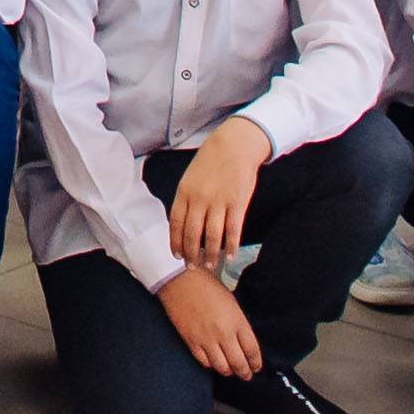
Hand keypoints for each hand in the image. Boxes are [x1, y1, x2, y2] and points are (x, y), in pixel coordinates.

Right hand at [154, 264, 260, 377]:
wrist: (180, 280)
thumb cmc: (207, 286)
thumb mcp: (231, 302)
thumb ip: (238, 323)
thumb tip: (242, 341)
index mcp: (237, 321)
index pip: (252, 350)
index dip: (256, 362)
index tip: (256, 367)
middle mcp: (224, 333)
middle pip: (239, 363)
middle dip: (245, 373)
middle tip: (246, 375)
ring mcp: (207, 339)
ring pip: (222, 367)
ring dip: (229, 371)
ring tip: (230, 370)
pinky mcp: (191, 341)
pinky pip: (204, 362)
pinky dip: (211, 365)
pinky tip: (214, 362)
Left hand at [163, 119, 268, 269]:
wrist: (233, 145)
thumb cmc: (210, 163)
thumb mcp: (190, 178)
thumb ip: (186, 200)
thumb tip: (181, 225)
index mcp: (184, 192)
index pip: (176, 224)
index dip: (175, 242)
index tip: (176, 256)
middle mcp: (200, 199)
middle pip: (192, 234)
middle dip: (191, 254)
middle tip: (192, 267)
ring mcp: (219, 202)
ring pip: (212, 236)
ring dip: (211, 254)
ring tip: (211, 265)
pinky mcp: (237, 203)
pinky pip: (233, 230)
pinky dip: (231, 245)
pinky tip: (230, 255)